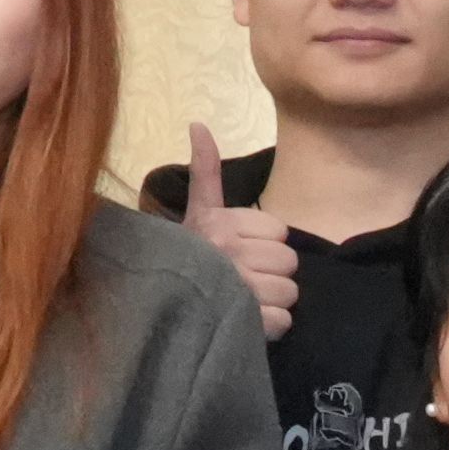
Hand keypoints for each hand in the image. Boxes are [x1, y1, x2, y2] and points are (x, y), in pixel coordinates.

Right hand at [183, 125, 303, 342]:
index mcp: (222, 225)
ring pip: (290, 292)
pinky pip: (284, 321)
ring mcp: (240, 290)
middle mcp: (230, 254)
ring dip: (272, 301)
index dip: (264, 243)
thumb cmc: (186, 255)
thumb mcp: (197, 210)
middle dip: (271, 272)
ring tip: (246, 301)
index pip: (279, 232)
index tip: (238, 251)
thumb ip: (206, 170)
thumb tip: (199, 123)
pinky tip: (248, 321)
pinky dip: (270, 326)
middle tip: (244, 278)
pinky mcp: (248, 323)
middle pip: (288, 262)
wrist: (158, 304)